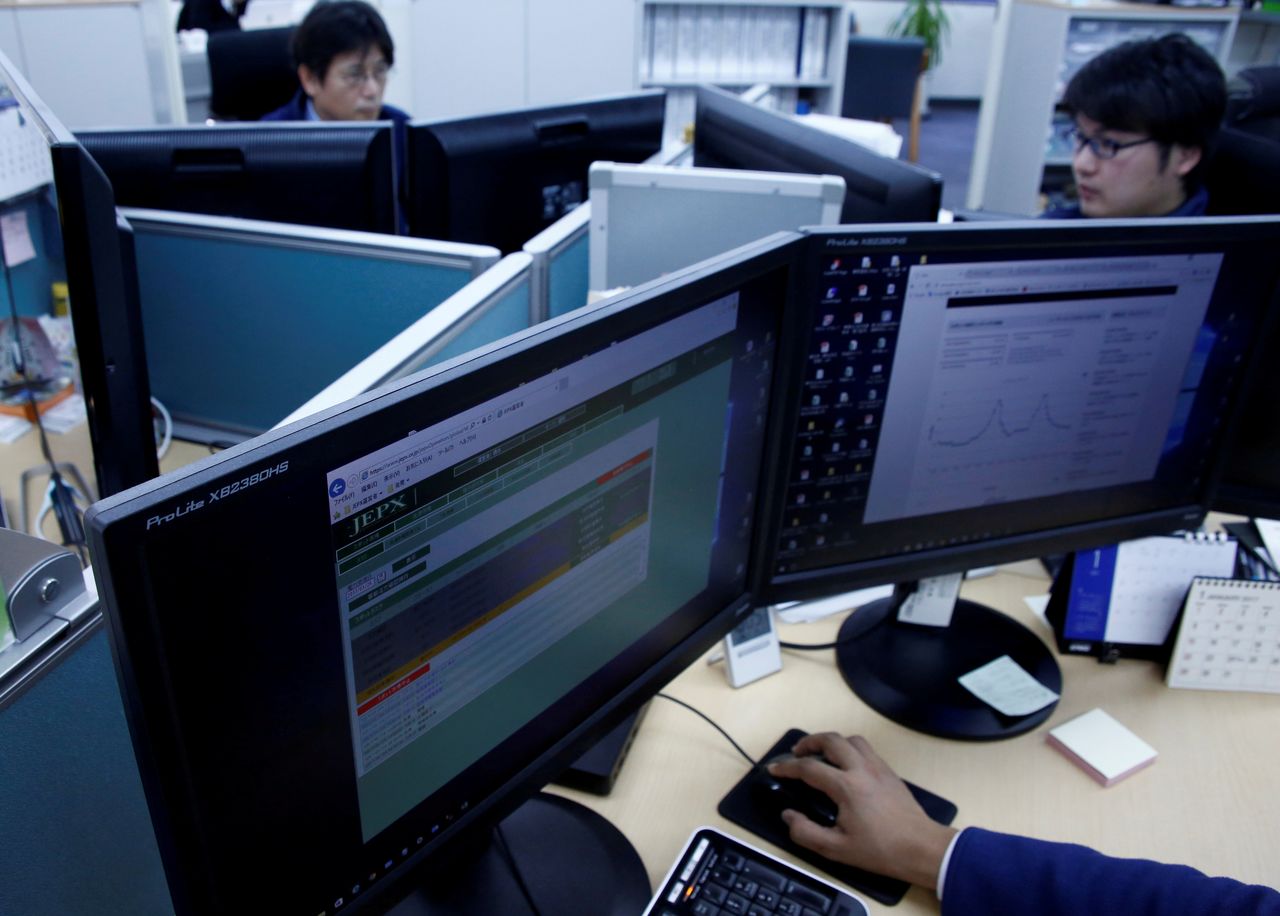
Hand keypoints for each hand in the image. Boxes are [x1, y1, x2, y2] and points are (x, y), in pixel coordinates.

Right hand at [767, 733, 956, 890]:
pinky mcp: (890, 772)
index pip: (809, 768)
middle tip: (797, 752)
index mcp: (846, 787)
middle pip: (831, 740)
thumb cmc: (880, 850)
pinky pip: (865, 749)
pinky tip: (846, 765)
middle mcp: (861, 769)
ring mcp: (878, 767)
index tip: (774, 770)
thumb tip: (788, 815)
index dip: (787, 767)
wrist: (922, 848)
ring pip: (851, 740)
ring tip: (822, 754)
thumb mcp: (836, 850)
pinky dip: (849, 749)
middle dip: (809, 741)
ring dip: (832, 742)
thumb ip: (806, 832)